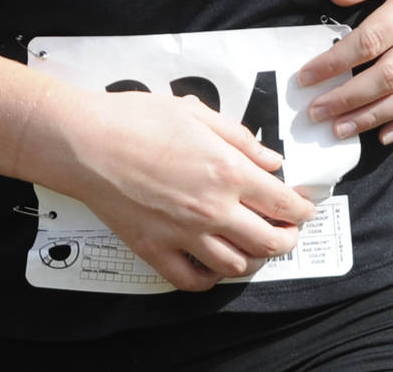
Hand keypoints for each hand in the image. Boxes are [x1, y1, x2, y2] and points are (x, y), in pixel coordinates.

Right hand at [61, 90, 313, 292]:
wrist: (87, 143)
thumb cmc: (137, 119)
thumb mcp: (197, 113)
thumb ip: (239, 139)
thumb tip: (271, 160)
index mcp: (227, 171)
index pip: (281, 202)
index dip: (301, 210)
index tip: (305, 209)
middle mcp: (212, 208)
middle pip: (267, 241)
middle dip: (287, 240)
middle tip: (289, 234)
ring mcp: (183, 234)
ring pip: (234, 265)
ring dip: (253, 261)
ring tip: (255, 251)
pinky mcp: (154, 250)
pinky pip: (191, 280)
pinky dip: (209, 279)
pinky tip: (213, 267)